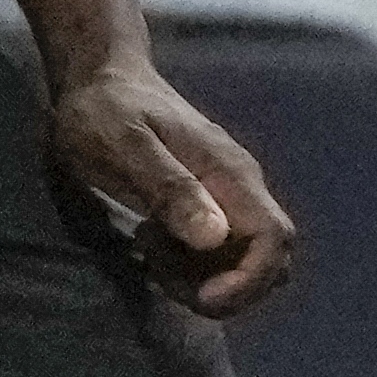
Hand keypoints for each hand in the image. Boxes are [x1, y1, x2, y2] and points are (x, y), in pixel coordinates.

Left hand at [53, 54, 298, 318]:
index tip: (201, 296)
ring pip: (246, 263)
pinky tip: (152, 242)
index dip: (249, 280)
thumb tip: (214, 237)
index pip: (274, 238)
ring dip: (203, 279)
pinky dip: (191, 266)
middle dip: (226, 289)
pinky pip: (221, 254)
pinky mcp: (211, 206)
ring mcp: (228, 198)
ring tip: (149, 250)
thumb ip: (169, 189)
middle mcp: (242, 188)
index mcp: (231, 174)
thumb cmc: (106, 112)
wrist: (102, 80)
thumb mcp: (126, 147)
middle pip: (272, 260)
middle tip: (163, 274)